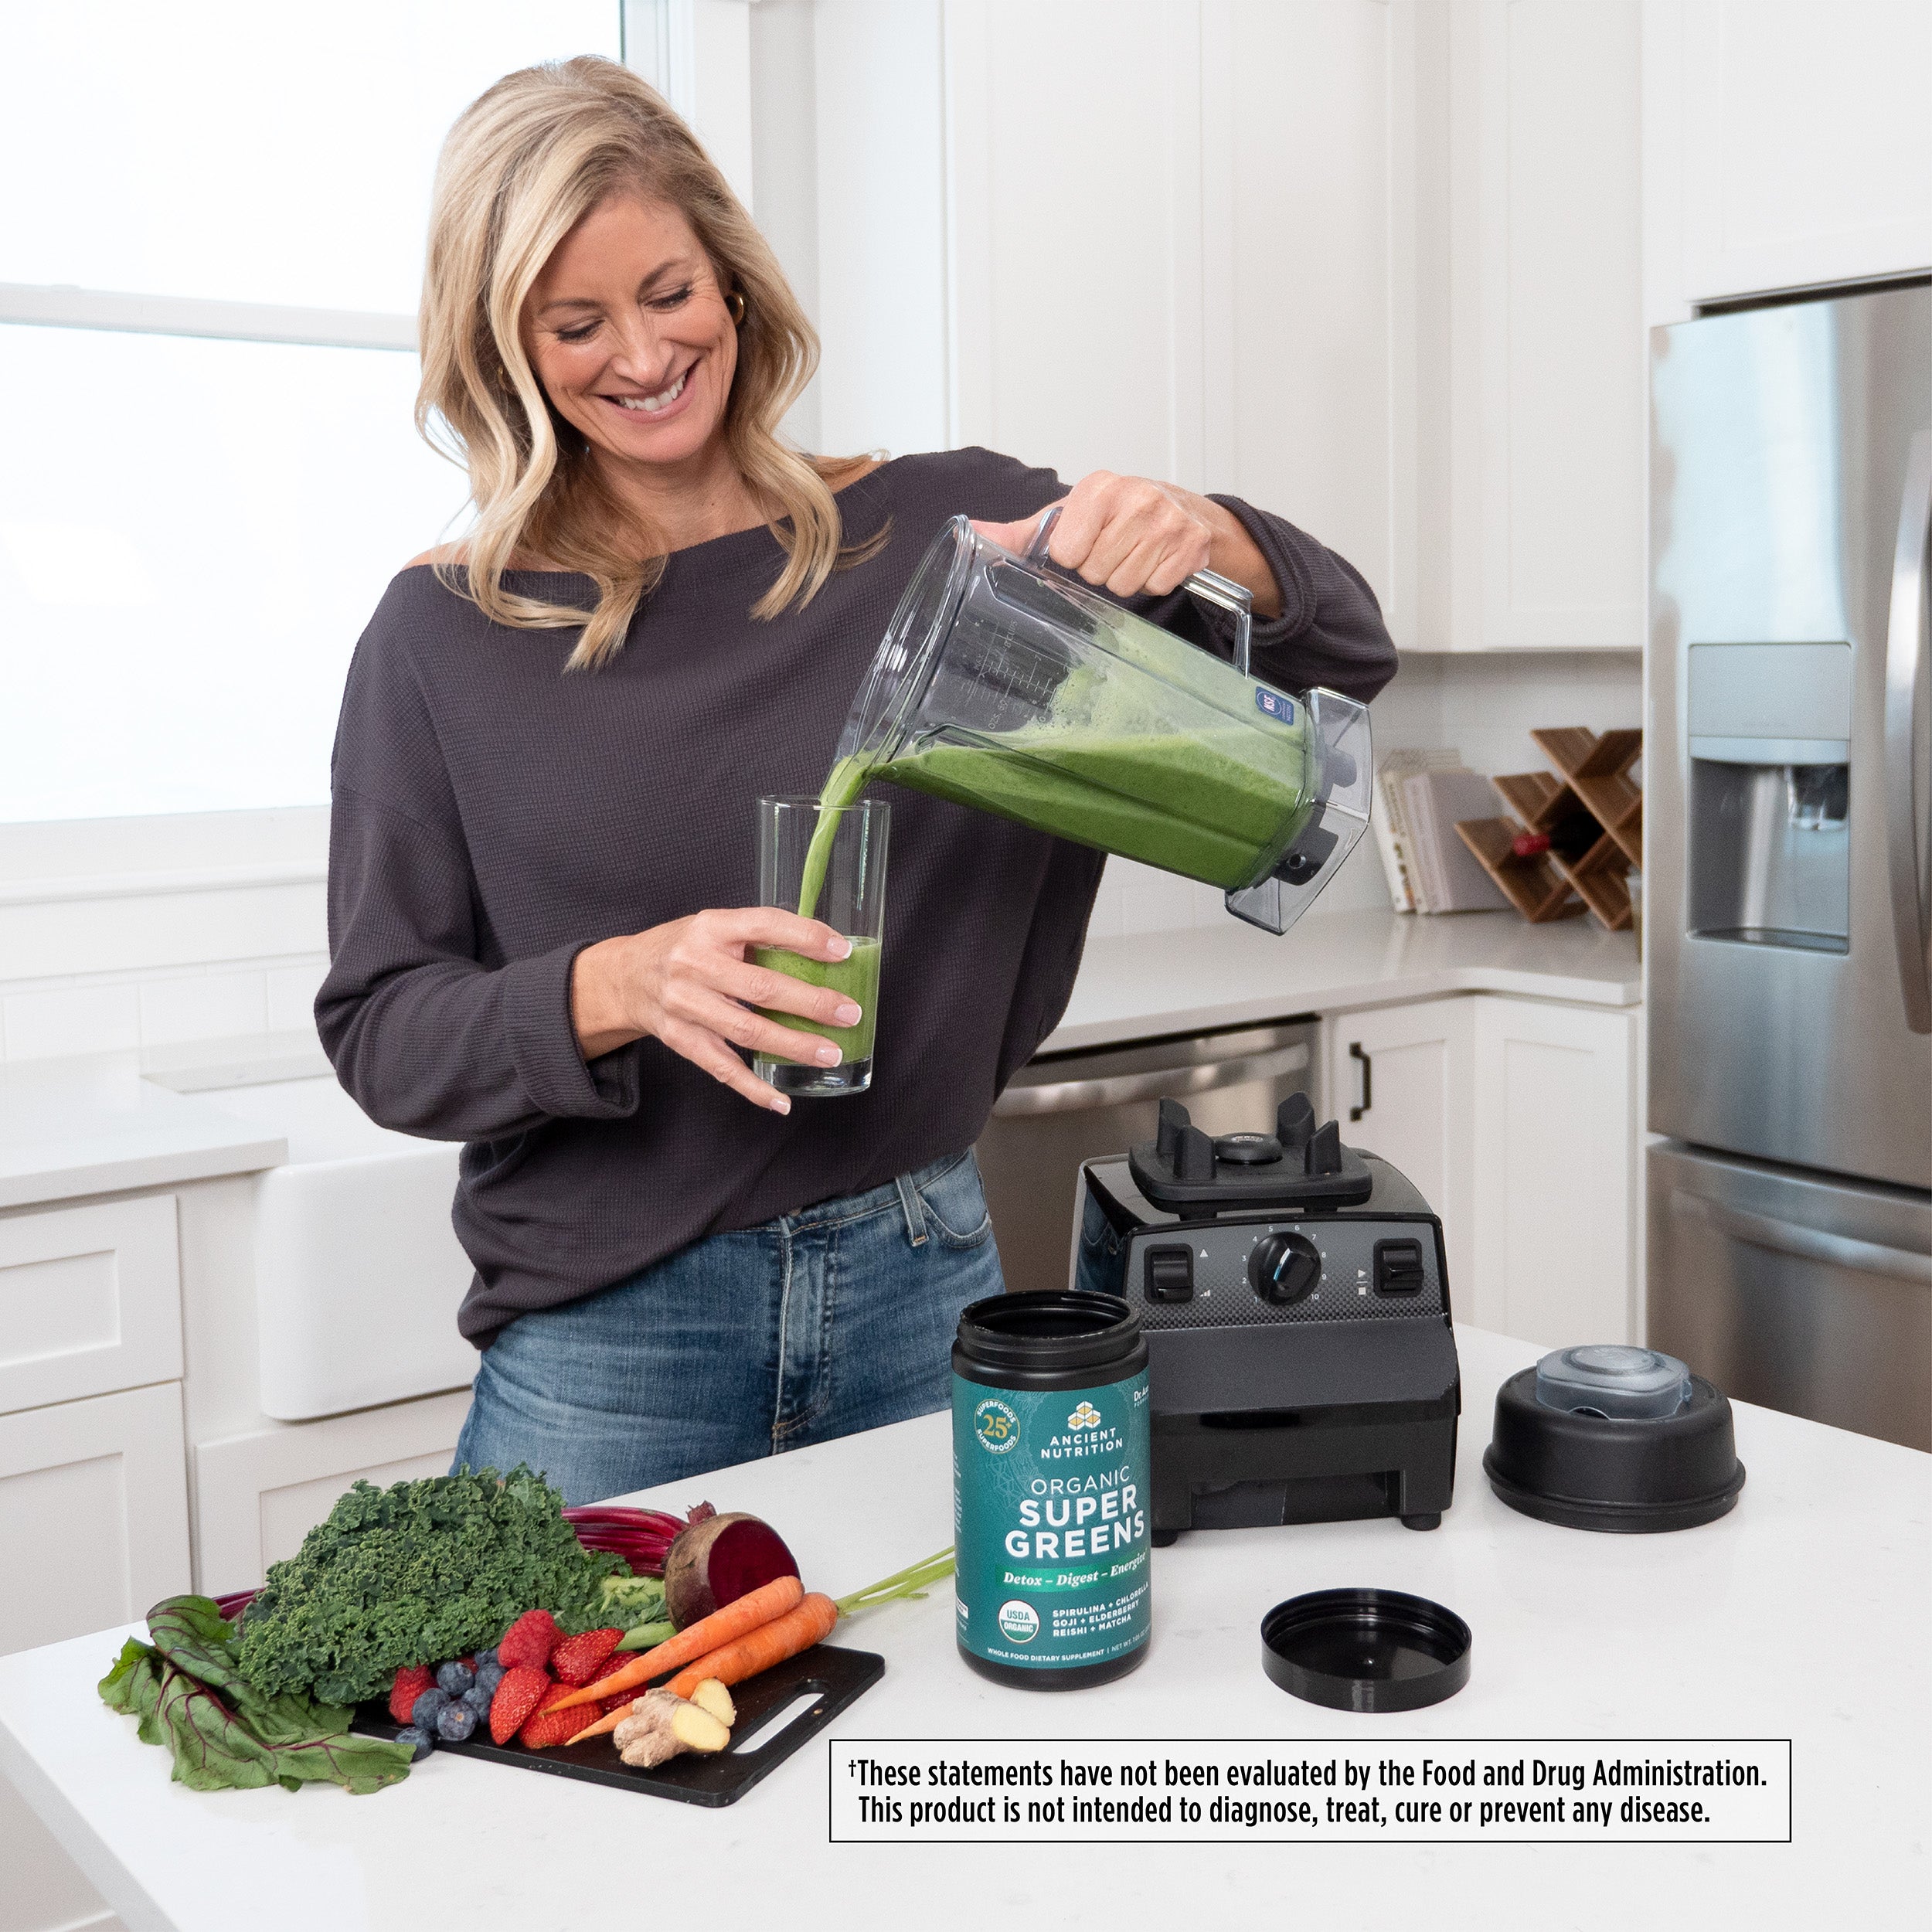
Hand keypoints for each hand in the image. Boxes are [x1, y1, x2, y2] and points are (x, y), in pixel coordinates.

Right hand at [570, 909, 861, 1114]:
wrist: (626, 977)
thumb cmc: (684, 949)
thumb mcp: (715, 927)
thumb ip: (759, 936)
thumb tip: (825, 950)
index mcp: (709, 927)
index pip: (764, 925)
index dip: (806, 937)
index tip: (842, 951)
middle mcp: (694, 965)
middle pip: (760, 988)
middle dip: (811, 1003)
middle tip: (848, 1013)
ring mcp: (685, 1006)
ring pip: (747, 1032)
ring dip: (793, 1046)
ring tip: (830, 1053)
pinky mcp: (681, 1039)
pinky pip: (722, 1068)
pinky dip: (753, 1088)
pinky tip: (781, 1101)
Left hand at [972, 471, 1281, 615]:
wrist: (1182, 509)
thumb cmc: (1116, 515)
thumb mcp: (1068, 517)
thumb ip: (1020, 533)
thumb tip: (972, 533)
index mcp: (1098, 488)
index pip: (1066, 551)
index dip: (1074, 555)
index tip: (1086, 542)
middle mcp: (1135, 497)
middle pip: (1095, 572)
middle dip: (1101, 568)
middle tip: (1114, 548)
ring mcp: (1167, 521)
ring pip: (1124, 584)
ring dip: (1127, 576)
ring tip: (1135, 553)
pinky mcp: (1191, 544)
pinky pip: (1156, 585)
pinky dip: (1155, 580)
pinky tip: (1156, 559)